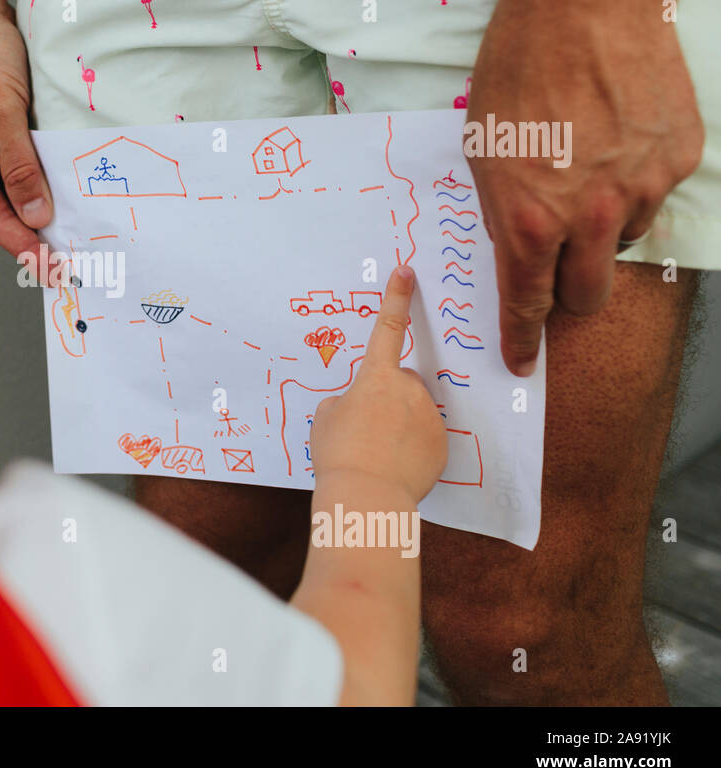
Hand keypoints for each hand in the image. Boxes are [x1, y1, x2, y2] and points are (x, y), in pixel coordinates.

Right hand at [0, 4, 52, 260]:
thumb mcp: (0, 112)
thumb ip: (19, 165)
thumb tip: (36, 215)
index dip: (24, 246)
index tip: (54, 271)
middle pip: (5, 211)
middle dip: (37, 236)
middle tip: (76, 264)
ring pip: (19, 191)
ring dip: (46, 211)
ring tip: (79, 240)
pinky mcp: (5, 132)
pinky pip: (28, 166)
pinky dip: (49, 182)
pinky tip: (74, 195)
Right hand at [310, 267, 446, 502]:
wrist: (367, 495)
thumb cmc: (339, 453)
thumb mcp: (325, 418)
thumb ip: (345, 401)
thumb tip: (360, 406)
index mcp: (376, 377)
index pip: (388, 328)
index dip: (396, 298)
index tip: (406, 272)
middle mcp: (409, 390)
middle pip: (401, 382)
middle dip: (388, 397)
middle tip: (366, 428)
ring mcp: (429, 416)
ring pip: (414, 411)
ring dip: (400, 424)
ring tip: (378, 453)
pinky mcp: (442, 444)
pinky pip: (425, 438)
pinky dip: (412, 448)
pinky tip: (394, 466)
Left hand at [465, 0, 705, 376]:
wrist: (588, 2)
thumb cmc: (520, 69)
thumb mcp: (482, 150)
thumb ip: (503, 211)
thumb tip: (515, 252)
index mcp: (532, 219)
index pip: (528, 303)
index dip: (522, 338)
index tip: (521, 361)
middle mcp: (592, 216)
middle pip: (587, 294)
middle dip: (567, 294)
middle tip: (555, 271)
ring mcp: (644, 189)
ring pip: (621, 241)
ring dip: (600, 226)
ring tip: (580, 166)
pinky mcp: (681, 159)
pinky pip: (652, 195)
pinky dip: (632, 181)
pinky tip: (613, 137)